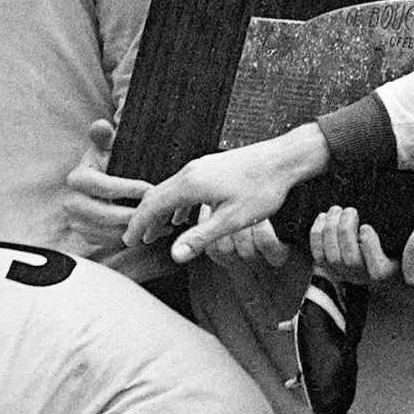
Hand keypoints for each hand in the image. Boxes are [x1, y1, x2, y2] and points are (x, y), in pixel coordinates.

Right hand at [63, 119, 152, 252]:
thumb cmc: (110, 161)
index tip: (149, 189)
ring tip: (160, 223)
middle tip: (157, 212)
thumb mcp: (109, 147)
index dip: (125, 188)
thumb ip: (104, 137)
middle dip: (131, 214)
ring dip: (134, 229)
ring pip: (106, 231)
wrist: (105, 182)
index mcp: (77, 178)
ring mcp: (77, 221)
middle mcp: (71, 202)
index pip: (100, 185)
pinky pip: (108, 241)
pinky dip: (130, 237)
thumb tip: (101, 125)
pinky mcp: (87, 235)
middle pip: (102, 214)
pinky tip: (150, 231)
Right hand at [123, 125, 330, 261]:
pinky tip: (182, 216)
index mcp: (191, 184)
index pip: (152, 205)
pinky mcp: (211, 166)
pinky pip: (184, 185)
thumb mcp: (232, 219)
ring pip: (170, 189)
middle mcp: (191, 171)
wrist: (284, 159)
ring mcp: (201, 166)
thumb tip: (174, 255)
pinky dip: (176, 202)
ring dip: (160, 211)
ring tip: (157, 232)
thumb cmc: (262, 189)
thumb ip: (201, 237)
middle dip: (144, 218)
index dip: (138, 224)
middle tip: (135, 238)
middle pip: (156, 195)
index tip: (129, 240)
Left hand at [310, 206, 398, 285]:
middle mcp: (365, 276)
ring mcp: (345, 273)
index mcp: (388, 271)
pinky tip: (324, 217)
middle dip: (345, 231)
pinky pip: (318, 254)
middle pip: (349, 260)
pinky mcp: (328, 267)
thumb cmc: (394, 242)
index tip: (366, 226)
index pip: (378, 270)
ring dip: (331, 229)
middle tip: (350, 210)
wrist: (369, 256)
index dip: (369, 248)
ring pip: (332, 257)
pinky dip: (317, 234)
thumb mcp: (408, 239)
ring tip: (337, 210)